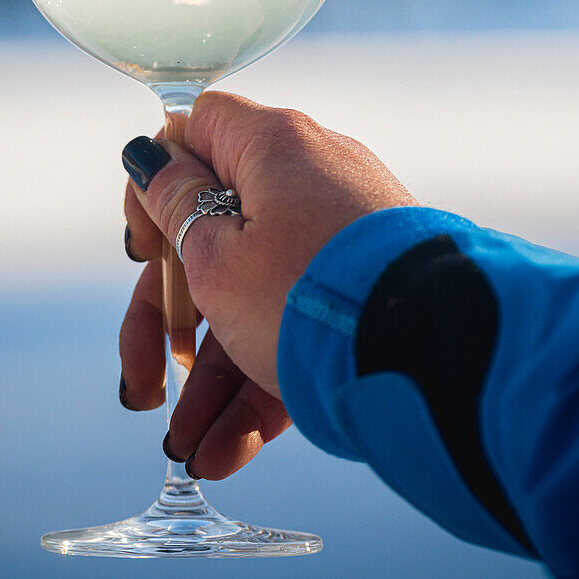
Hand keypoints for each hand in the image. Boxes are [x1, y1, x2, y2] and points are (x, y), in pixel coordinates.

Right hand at [119, 91, 415, 478]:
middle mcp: (311, 179)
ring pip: (254, 296)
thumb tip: (151, 157)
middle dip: (169, 318)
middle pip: (214, 235)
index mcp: (272, 147)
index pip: (198, 129)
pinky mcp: (367, 290)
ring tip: (189, 444)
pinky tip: (226, 449)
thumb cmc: (309, 297)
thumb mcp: (214, 258)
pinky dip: (262, 381)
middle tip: (146, 376)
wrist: (434, 359)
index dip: (159, 180)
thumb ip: (173, 206)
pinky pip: (300, 326)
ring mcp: (342, 237)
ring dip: (213, 374)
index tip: (145, 244)